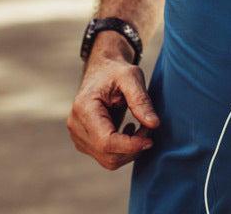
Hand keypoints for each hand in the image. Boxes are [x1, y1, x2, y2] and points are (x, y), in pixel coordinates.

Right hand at [67, 55, 160, 169]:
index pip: (106, 142)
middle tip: (149, 127)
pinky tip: (129, 130)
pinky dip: (123, 150)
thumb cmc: (117, 71)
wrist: (102, 69)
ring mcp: (78, 136)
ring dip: (130, 150)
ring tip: (141, 127)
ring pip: (108, 160)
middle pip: (108, 155)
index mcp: (84, 108)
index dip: (131, 146)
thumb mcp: (132, 77)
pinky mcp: (85, 141)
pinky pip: (106, 157)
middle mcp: (76, 125)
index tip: (150, 138)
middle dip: (134, 148)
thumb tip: (154, 124)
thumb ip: (141, 100)